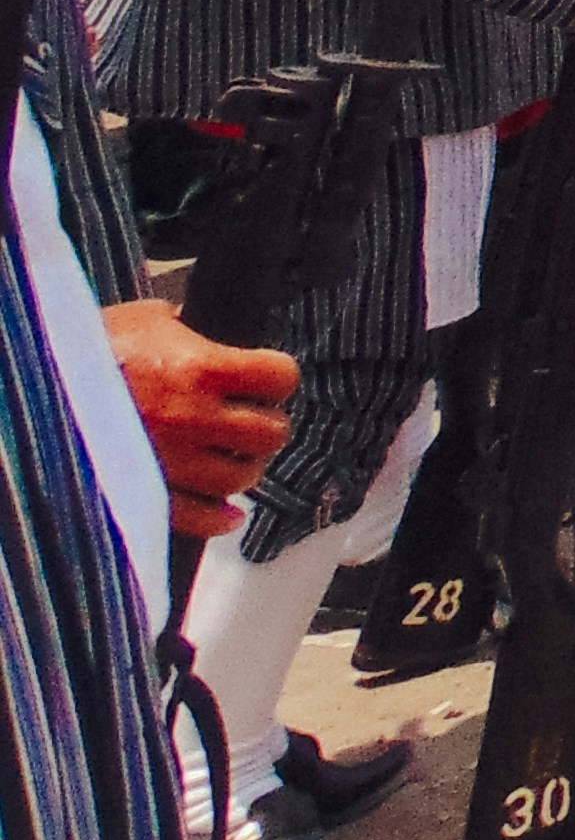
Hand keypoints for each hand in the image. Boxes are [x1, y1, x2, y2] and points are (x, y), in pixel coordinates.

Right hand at [101, 302, 296, 537]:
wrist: (30, 395)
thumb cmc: (85, 350)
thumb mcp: (143, 320)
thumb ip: (188, 328)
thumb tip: (209, 332)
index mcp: (200, 368)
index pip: (279, 377)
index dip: (278, 378)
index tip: (268, 380)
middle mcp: (192, 418)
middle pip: (269, 433)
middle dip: (266, 425)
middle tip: (252, 421)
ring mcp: (170, 462)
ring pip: (240, 479)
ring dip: (244, 468)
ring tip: (234, 459)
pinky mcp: (145, 495)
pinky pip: (199, 519)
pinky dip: (219, 518)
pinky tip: (226, 512)